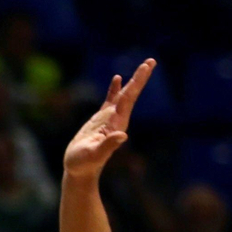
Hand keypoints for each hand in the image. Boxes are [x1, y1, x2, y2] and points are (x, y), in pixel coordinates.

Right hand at [63, 59, 154, 180]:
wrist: (80, 170)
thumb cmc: (84, 163)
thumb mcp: (94, 154)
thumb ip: (108, 145)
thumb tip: (122, 135)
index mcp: (117, 123)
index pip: (128, 98)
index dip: (136, 82)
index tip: (145, 68)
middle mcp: (117, 118)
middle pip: (130, 94)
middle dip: (140, 78)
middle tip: (150, 61)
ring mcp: (110, 118)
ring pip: (124, 95)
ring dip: (132, 81)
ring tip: (143, 66)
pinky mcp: (101, 120)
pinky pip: (110, 100)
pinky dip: (115, 89)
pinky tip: (117, 78)